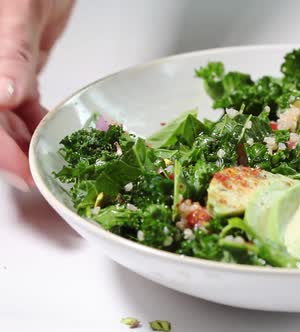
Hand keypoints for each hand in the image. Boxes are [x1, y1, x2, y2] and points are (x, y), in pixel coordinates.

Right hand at [0, 0, 73, 190]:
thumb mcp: (17, 12)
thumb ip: (12, 54)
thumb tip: (5, 95)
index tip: (19, 171)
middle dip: (11, 154)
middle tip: (37, 176)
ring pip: (4, 119)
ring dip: (25, 141)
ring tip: (48, 160)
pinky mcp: (18, 69)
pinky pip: (21, 105)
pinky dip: (35, 121)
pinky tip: (51, 132)